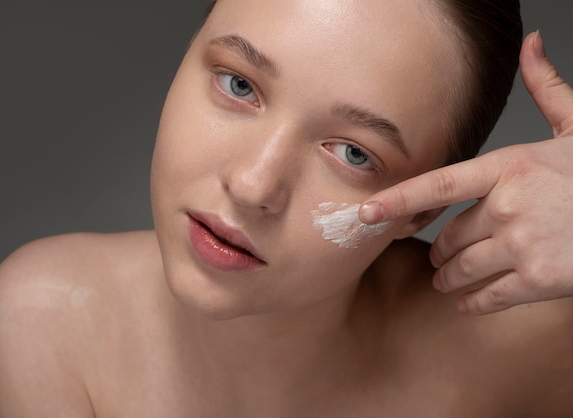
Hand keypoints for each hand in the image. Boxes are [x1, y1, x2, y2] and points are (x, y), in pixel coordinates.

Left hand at [359, 31, 572, 314]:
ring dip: (448, 278)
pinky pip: (489, 296)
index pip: (437, 187)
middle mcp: (508, 206)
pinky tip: (467, 302)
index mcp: (509, 167)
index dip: (397, 201)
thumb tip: (532, 45)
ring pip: (463, 268)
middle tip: (436, 257)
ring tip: (443, 280)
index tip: (366, 214)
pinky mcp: (540, 281)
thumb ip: (547, 89)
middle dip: (440, 250)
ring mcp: (523, 245)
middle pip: (450, 236)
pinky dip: (473, 302)